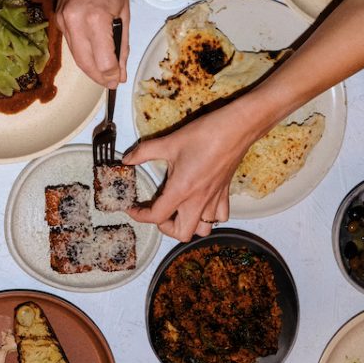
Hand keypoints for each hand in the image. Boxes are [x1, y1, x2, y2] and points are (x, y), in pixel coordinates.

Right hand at [55, 0, 128, 86]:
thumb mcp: (125, 13)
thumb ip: (122, 46)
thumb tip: (120, 72)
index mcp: (95, 19)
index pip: (103, 62)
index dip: (111, 75)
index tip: (117, 80)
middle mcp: (74, 21)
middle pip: (85, 63)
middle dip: (99, 77)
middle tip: (111, 82)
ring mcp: (62, 19)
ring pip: (75, 56)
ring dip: (90, 67)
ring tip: (104, 71)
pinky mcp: (58, 17)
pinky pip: (70, 43)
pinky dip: (82, 52)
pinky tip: (93, 54)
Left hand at [125, 101, 269, 241]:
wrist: (236, 129)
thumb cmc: (204, 135)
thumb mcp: (169, 142)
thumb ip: (144, 152)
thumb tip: (127, 159)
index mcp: (181, 190)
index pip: (157, 216)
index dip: (140, 216)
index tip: (133, 209)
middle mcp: (198, 201)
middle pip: (182, 234)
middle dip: (166, 228)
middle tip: (158, 212)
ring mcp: (214, 199)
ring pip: (203, 229)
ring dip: (189, 225)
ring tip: (179, 211)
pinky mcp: (225, 194)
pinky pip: (219, 217)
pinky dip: (209, 217)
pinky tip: (201, 203)